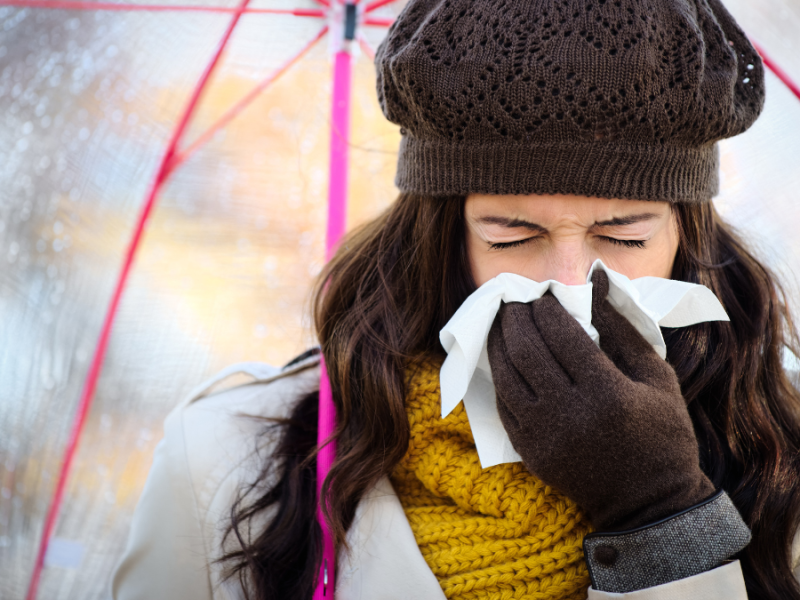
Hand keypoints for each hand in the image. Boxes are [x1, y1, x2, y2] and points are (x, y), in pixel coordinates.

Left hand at [486, 270, 714, 531]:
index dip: (547, 308)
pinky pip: (502, 405)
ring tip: (502, 322)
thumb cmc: (662, 433)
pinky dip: (499, 376)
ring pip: (505, 377)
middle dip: (516, 318)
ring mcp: (545, 436)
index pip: (562, 335)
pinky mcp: (530, 453)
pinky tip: (502, 358)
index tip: (543, 293)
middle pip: (527, 351)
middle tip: (514, 299)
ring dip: (498, 342)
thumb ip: (622, 326)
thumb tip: (596, 278)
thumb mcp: (657, 376)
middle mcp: (570, 414)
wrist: (648, 502)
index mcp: (607, 393)